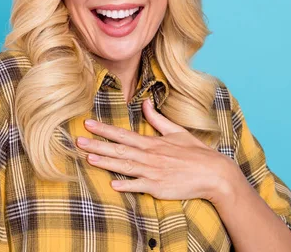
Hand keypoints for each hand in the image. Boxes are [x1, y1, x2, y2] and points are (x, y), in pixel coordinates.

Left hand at [76, 98, 241, 203]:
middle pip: (118, 150)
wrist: (213, 173)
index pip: (123, 134)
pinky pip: (139, 186)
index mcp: (152, 142)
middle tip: (78, 141)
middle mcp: (149, 156)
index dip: (104, 129)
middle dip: (97, 145)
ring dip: (106, 162)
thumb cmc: (195, 153)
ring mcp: (153, 172)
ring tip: (88, 158)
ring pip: (124, 166)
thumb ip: (157, 119)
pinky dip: (126, 185)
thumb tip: (145, 102)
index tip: (87, 124)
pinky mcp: (158, 187)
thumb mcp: (176, 132)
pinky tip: (112, 185)